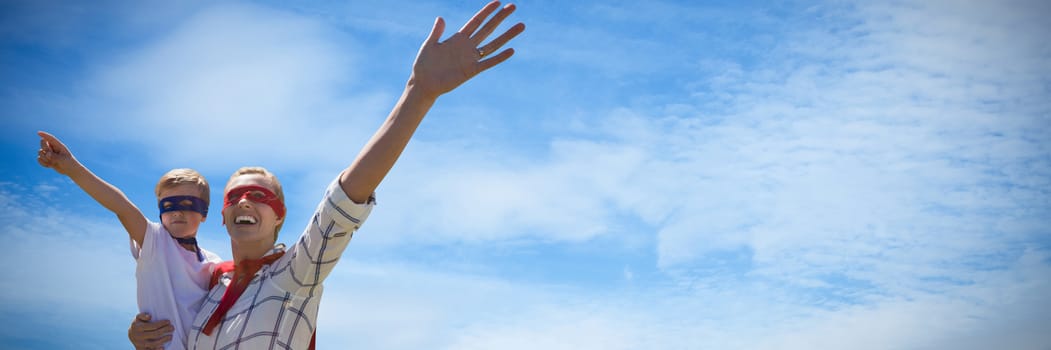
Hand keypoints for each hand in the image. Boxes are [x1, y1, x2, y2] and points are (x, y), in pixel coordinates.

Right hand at [36, 131, 77, 175]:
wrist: (70, 170)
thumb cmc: (69, 163)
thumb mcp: (62, 159)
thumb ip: (54, 156)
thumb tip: (47, 154)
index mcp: (59, 146)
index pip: (50, 138)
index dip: (44, 135)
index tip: (38, 132)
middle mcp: (53, 148)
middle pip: (43, 143)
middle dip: (44, 149)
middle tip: (50, 155)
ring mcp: (49, 153)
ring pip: (40, 151)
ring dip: (43, 158)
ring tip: (51, 162)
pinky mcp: (47, 159)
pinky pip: (39, 159)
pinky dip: (43, 163)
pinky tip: (49, 166)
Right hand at [128, 313, 173, 349]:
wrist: (131, 334)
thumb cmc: (138, 324)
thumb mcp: (138, 318)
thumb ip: (143, 315)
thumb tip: (150, 316)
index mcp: (137, 327)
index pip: (152, 326)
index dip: (161, 324)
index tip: (168, 321)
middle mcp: (138, 336)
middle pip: (154, 334)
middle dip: (165, 330)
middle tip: (172, 328)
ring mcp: (140, 344)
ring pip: (153, 344)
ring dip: (163, 340)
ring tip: (170, 337)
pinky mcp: (141, 349)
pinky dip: (156, 349)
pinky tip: (163, 347)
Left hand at [409, 1, 525, 98]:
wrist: (424, 83)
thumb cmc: (424, 64)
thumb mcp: (429, 45)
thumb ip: (437, 32)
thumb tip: (441, 18)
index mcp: (458, 38)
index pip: (476, 21)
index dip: (486, 11)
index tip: (498, 2)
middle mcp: (467, 46)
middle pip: (488, 29)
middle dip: (500, 18)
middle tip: (513, 7)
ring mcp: (471, 58)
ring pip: (493, 44)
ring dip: (507, 35)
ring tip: (521, 26)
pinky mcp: (471, 71)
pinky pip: (488, 63)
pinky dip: (499, 57)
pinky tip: (511, 50)